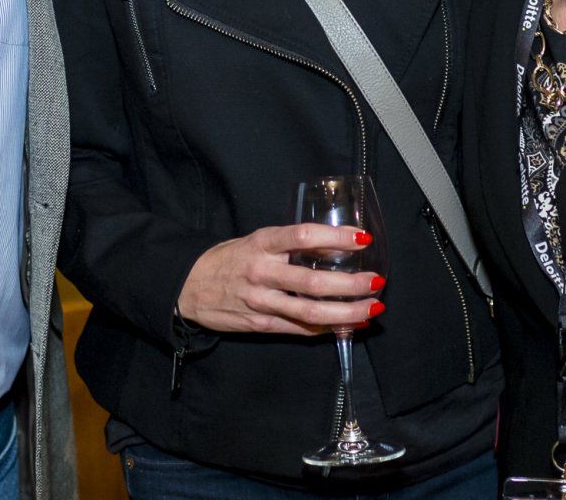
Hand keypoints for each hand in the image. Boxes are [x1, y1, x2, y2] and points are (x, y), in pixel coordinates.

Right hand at [176, 223, 385, 335]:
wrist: (189, 287)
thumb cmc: (229, 259)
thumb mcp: (255, 241)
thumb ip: (288, 245)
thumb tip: (334, 247)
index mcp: (262, 243)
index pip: (302, 236)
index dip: (335, 237)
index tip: (362, 238)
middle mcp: (262, 272)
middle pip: (312, 281)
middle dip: (350, 284)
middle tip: (376, 281)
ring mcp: (261, 301)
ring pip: (309, 311)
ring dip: (346, 312)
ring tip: (371, 309)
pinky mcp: (260, 324)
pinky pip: (299, 328)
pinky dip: (327, 328)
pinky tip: (348, 325)